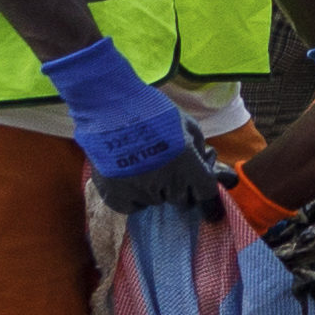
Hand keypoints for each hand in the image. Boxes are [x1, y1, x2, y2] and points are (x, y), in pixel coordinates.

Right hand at [36, 40, 216, 216]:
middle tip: (166, 166)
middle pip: (180, 198)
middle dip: (178, 186)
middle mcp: (166, 185)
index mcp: (187, 167)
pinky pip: (132, 206)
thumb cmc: (152, 111)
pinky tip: (128, 178)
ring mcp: (140, 192)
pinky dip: (133, 197)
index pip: (205, 194)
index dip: (206, 194)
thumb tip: (206, 163)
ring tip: (141, 164)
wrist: (108, 108)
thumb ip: (199, 150)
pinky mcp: (115, 196)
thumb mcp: (188, 125)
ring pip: (155, 200)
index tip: (204, 198)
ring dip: (154, 189)